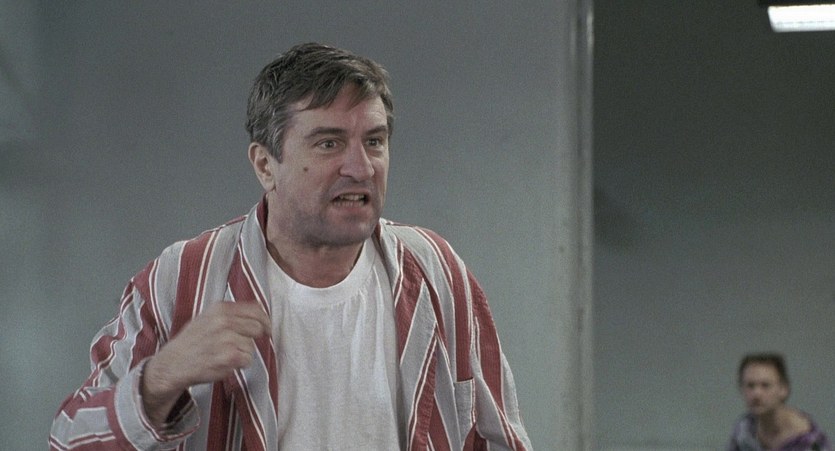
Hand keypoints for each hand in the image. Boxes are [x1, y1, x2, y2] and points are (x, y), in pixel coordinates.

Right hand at [141, 301, 269, 426]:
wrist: (172, 364)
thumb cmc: (192, 342)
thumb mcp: (208, 317)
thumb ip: (232, 313)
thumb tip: (260, 310)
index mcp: (220, 308)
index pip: (256, 309)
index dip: (264, 320)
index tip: (266, 328)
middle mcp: (224, 321)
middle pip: (258, 328)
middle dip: (252, 338)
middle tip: (237, 345)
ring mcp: (227, 339)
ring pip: (252, 346)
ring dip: (243, 353)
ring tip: (223, 354)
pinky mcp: (229, 357)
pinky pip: (248, 360)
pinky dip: (239, 364)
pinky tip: (223, 363)